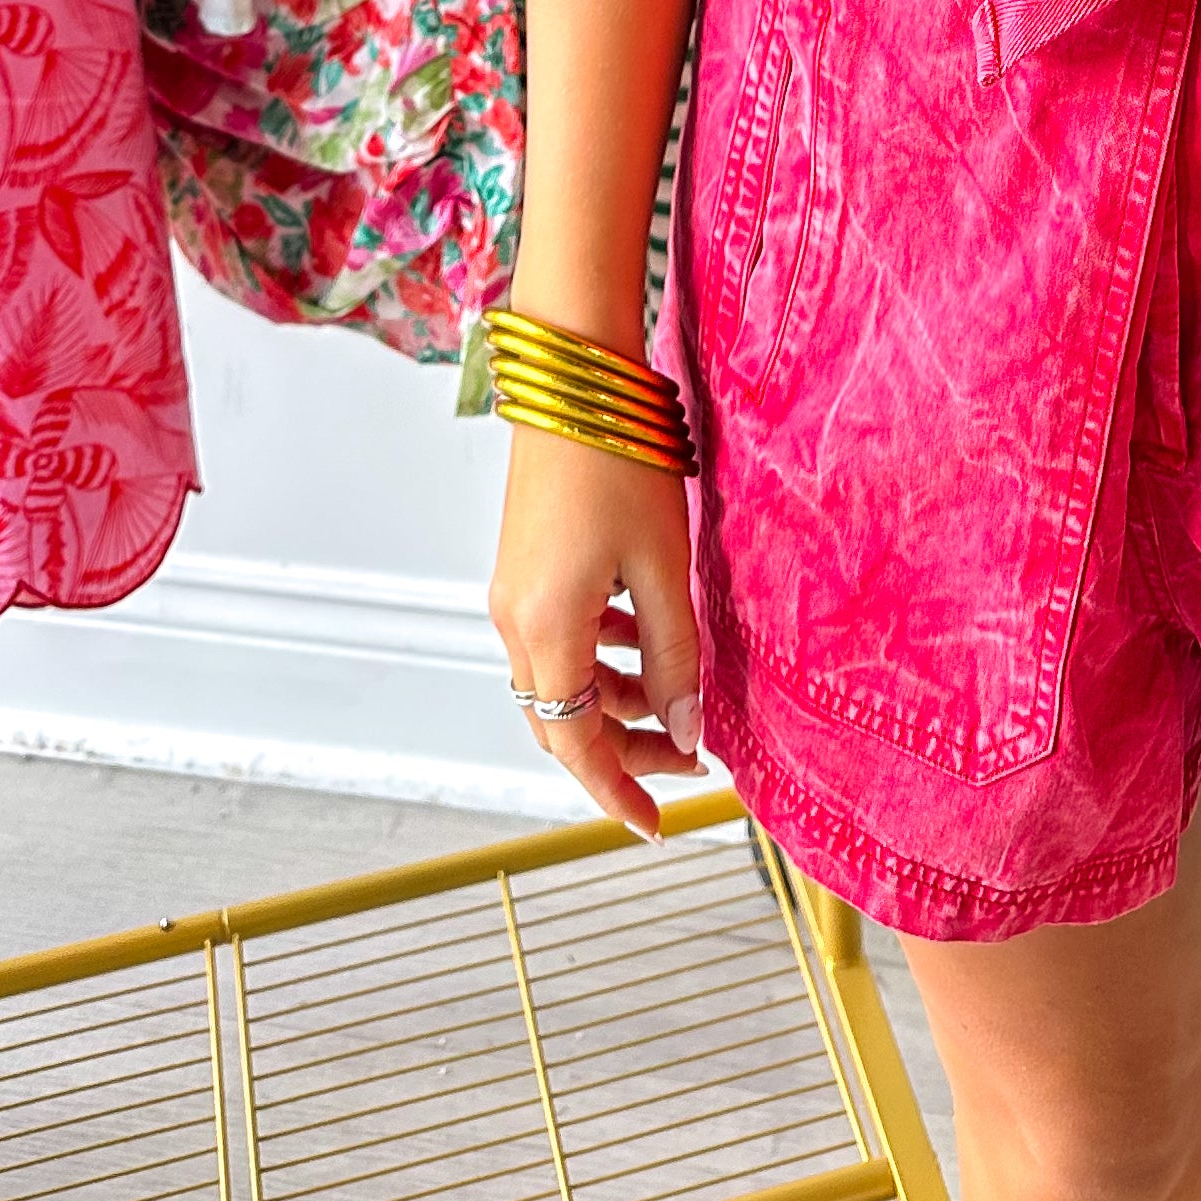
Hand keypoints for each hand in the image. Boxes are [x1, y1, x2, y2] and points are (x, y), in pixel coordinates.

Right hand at [490, 431, 707, 840]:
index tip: (656, 822)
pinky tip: (643, 637)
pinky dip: (599, 656)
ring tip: (679, 698)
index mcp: (546, 631)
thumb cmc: (620, 463)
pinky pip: (556, 638)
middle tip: (687, 757)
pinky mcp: (523, 566)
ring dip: (616, 700)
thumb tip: (685, 730)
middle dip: (623, 750)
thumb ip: (674, 658)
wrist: (573, 378)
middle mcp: (514, 619)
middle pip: (563, 720)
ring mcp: (513, 592)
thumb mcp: (663, 569)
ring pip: (560, 679)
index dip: (617, 790)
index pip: (576, 746)